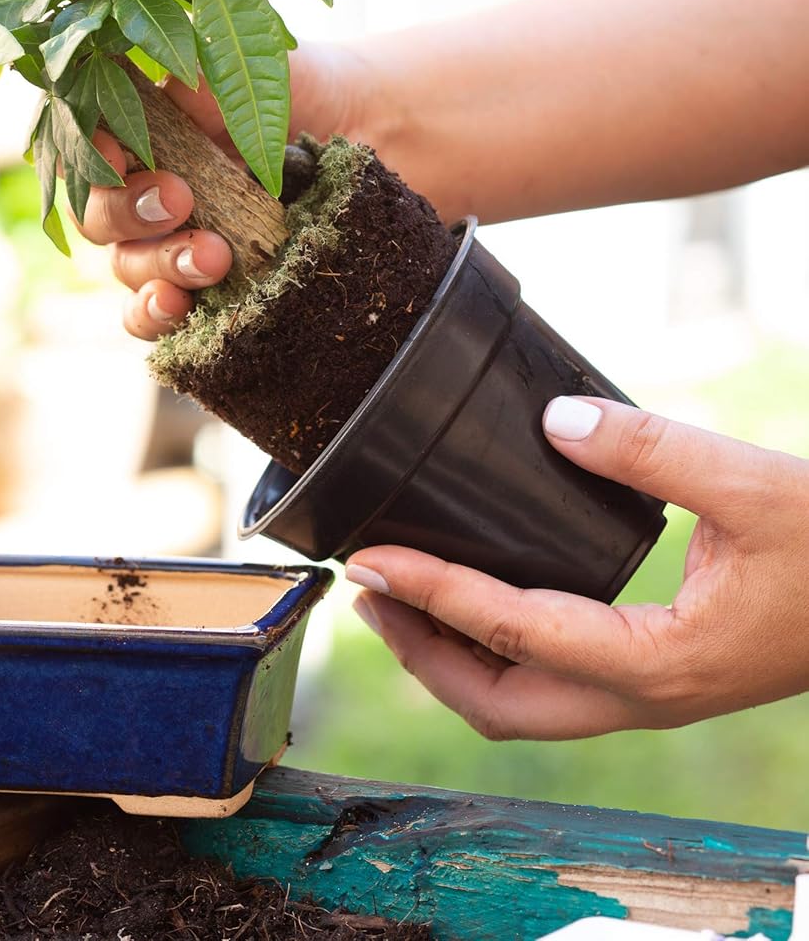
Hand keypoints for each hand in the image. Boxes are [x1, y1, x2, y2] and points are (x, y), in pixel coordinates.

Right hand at [76, 45, 374, 339]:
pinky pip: (152, 315)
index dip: (87, 159)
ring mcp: (165, 242)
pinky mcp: (197, 287)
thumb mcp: (245, 65)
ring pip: (126, 268)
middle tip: (179, 202)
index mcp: (134, 128)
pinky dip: (156, 317)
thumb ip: (193, 76)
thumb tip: (151, 87)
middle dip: (129, 214)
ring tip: (213, 258)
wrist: (364, 128)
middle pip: (96, 216)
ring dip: (159, 266)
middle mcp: (139, 188)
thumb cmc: (295, 88)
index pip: (82, 148)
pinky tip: (181, 307)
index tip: (120, 158)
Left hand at [343, 396, 808, 739]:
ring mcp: (648, 699)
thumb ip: (655, 451)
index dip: (429, 592)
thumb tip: (557, 417)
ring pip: (518, 707)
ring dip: (449, 662)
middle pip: (493, 703)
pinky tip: (472, 606)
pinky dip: (492, 655)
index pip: (508, 630)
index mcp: (654, 663)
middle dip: (419, 653)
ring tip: (397, 599)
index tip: (368, 558)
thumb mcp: (759, 487)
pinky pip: (549, 687)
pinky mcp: (656, 679)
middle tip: (366, 590)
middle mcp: (641, 699)